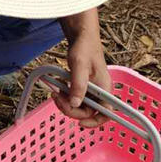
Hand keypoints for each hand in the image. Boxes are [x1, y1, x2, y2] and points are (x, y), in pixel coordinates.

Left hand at [56, 11, 112, 127]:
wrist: (81, 38)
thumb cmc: (84, 48)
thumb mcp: (79, 66)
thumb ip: (78, 86)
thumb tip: (75, 104)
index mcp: (104, 89)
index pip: (106, 113)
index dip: (95, 122)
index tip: (80, 123)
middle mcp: (99, 92)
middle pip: (86, 113)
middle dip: (70, 109)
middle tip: (56, 98)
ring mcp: (90, 91)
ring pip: (77, 107)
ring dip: (64, 104)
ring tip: (55, 92)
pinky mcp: (82, 89)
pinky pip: (73, 100)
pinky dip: (63, 98)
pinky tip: (58, 90)